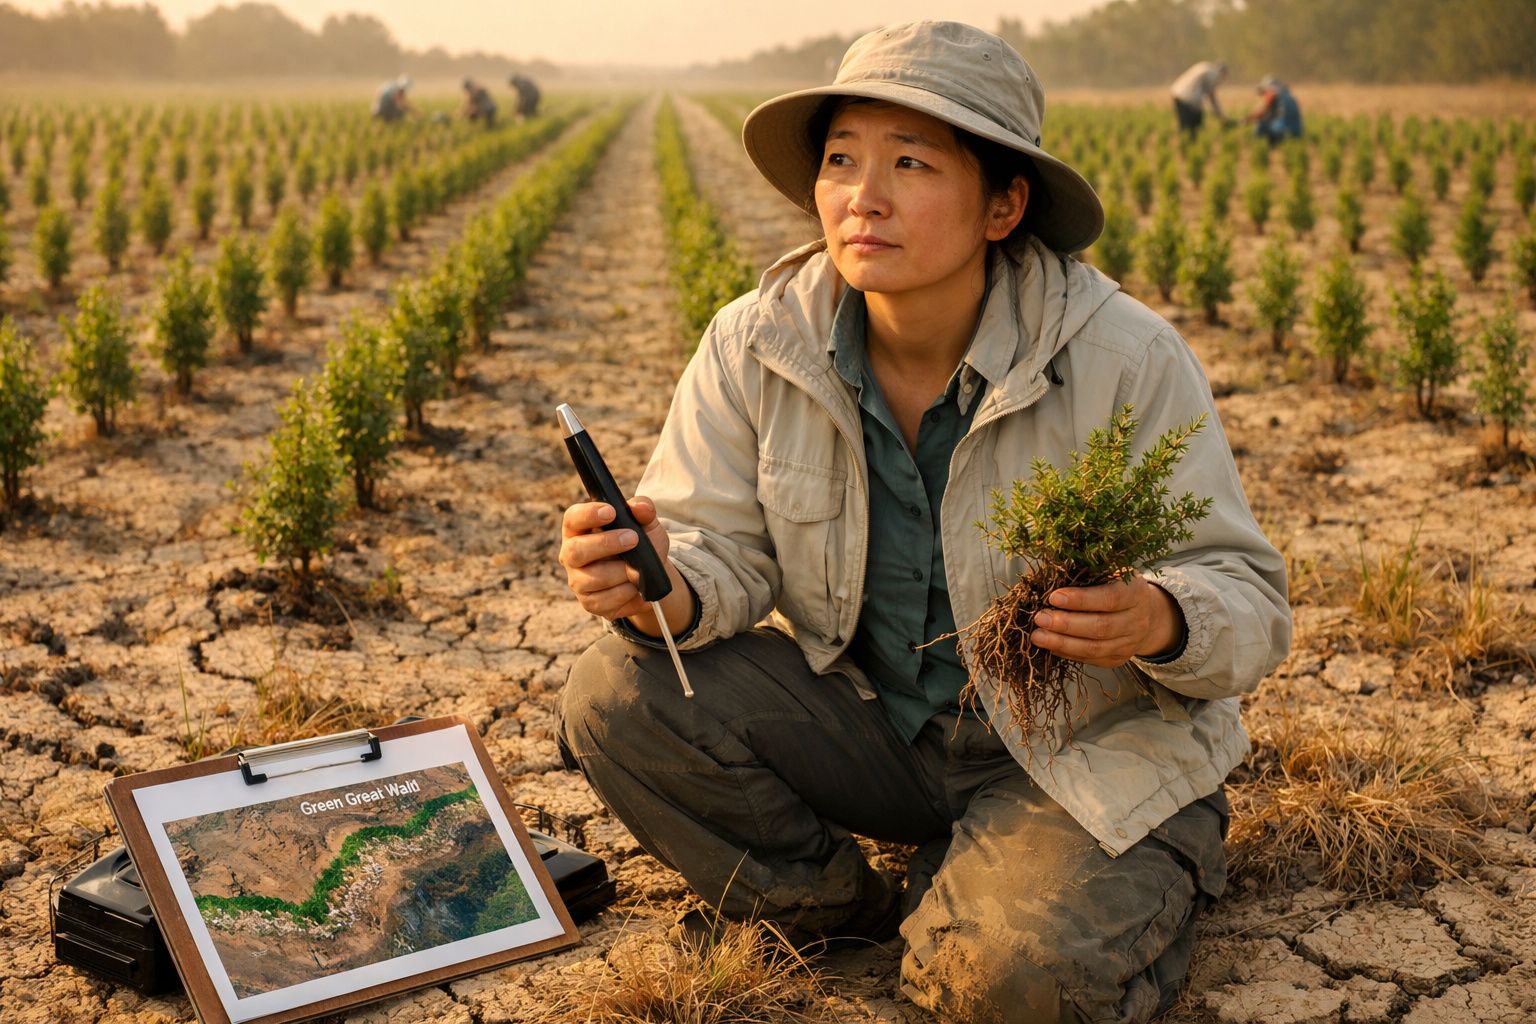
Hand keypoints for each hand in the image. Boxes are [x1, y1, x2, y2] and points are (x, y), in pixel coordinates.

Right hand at [558, 495, 693, 635]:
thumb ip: (643, 510)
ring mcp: (578, 580)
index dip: (588, 514)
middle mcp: (572, 555)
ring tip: (639, 569)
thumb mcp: (646, 524)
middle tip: (633, 539)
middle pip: (576, 550)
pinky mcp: (589, 602)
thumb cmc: (639, 545)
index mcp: (579, 529)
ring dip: (622, 572)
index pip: (573, 518)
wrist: (648, 577)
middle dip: (606, 544)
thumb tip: (640, 508)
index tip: (611, 512)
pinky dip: (627, 593)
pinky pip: (606, 600)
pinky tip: (637, 588)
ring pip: (593, 578)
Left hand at [1028, 574, 1184, 668]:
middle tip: (1040, 618)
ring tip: (1038, 636)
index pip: (1110, 598)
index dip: (1081, 599)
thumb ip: (1089, 573)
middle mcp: (1137, 620)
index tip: (1053, 597)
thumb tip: (1051, 576)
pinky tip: (1050, 645)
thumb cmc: (1117, 586)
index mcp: (1136, 593)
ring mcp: (1129, 643)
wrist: (1145, 613)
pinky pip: (1091, 659)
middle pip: (1100, 627)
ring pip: (1094, 648)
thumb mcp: (1111, 572)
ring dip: (1062, 643)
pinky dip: (1067, 653)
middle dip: (1066, 624)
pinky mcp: (1118, 659)